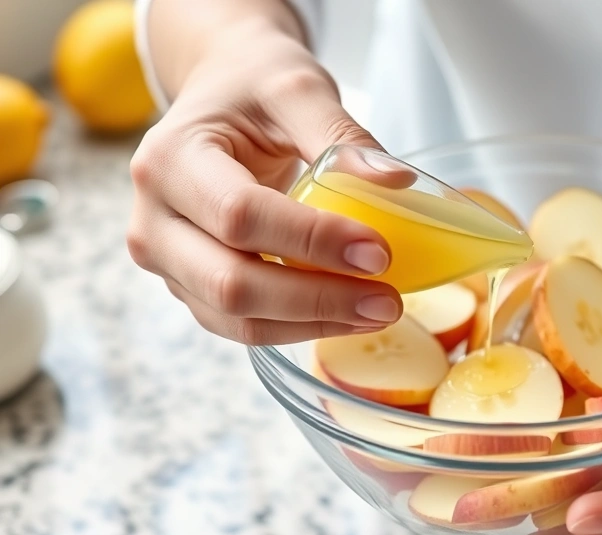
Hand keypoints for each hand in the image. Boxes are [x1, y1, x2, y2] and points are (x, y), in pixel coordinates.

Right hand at [128, 24, 408, 344]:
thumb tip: (396, 183)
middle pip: (231, 283)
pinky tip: (350, 314)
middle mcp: (154, 219)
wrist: (220, 95)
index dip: (312, 241)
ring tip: (378, 311)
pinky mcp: (191, 286)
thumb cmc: (251, 88)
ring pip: (237, 318)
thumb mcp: (297, 90)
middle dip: (317, 300)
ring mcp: (167, 261)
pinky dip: (300, 327)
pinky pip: (243, 325)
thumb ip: (342, 135)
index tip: (378, 253)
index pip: (240, 216)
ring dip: (313, 323)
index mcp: (169, 160)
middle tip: (388, 301)